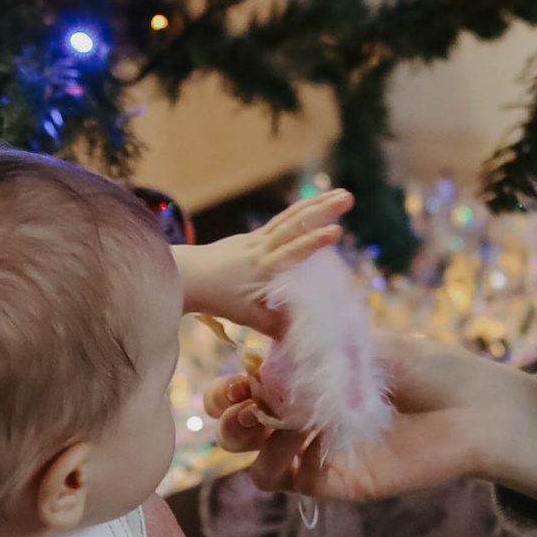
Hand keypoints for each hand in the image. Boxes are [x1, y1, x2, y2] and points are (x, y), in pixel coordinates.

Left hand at [181, 187, 353, 334]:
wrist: (187, 276)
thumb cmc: (218, 298)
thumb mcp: (247, 316)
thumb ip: (277, 326)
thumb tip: (305, 341)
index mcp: (263, 267)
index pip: (292, 251)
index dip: (314, 242)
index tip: (336, 230)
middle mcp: (262, 247)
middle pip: (295, 223)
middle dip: (323, 209)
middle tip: (348, 198)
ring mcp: (257, 238)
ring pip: (290, 217)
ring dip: (316, 204)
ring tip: (340, 194)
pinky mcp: (253, 236)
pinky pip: (281, 220)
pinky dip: (300, 212)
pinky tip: (314, 206)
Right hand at [206, 332, 536, 508]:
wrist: (475, 410)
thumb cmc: (428, 367)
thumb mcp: (369, 348)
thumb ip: (316, 359)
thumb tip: (263, 371)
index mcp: (309, 375)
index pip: (250, 382)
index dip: (232, 384)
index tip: (237, 376)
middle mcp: (307, 413)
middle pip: (241, 425)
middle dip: (228, 416)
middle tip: (241, 405)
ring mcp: (319, 448)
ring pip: (257, 459)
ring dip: (247, 444)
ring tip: (264, 426)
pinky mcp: (337, 479)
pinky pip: (291, 481)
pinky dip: (284, 466)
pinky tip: (305, 444)